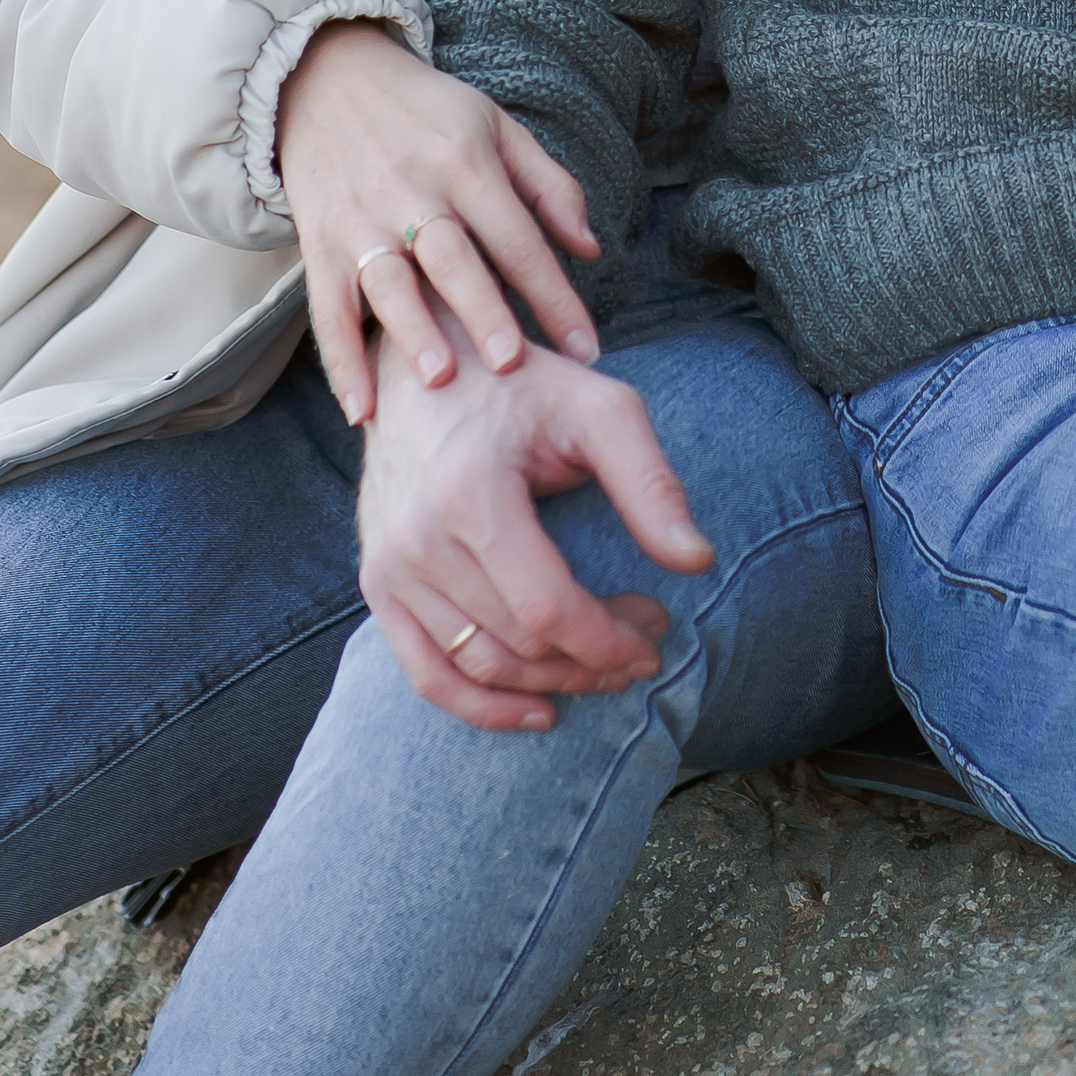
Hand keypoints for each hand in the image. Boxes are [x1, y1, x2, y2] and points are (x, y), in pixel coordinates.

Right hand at [276, 18, 602, 420]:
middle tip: (514, 365)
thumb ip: (549, 186)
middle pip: (452, 258)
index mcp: (465, 162)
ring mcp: (360, 220)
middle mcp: (412, 191)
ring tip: (442, 380)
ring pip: (388, 283)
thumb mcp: (497, 127)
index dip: (553, 293)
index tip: (585, 347)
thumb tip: (591, 249)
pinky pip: (327, 308)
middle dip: (483, 311)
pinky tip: (360, 409)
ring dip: (414, 331)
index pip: (517, 236)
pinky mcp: (318, 244)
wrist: (328, 77)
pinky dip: (341, 361)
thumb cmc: (429, 112)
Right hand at [355, 311, 712, 731]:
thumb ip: (651, 482)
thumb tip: (698, 561)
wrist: (424, 363)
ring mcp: (388, 566)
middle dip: (593, 658)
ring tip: (606, 665)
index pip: (546, 609)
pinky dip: (481, 707)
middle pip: (518, 645)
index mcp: (470, 492)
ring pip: (479, 666)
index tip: (656, 636)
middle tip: (645, 640)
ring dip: (553, 684)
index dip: (608, 640)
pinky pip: (426, 673)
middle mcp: (417, 538)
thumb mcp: (599, 408)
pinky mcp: (377, 583)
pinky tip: (540, 711)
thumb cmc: (523, 383)